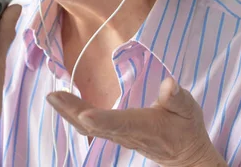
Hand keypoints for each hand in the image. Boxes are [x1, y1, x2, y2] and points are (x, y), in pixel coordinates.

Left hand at [46, 77, 226, 166]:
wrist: (185, 155)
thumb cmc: (186, 129)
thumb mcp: (188, 110)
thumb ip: (177, 98)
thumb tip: (169, 84)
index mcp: (143, 126)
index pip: (119, 123)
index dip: (101, 120)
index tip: (84, 115)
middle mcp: (126, 133)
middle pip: (95, 125)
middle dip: (72, 111)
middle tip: (53, 96)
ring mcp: (118, 136)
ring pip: (88, 127)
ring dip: (69, 113)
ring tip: (52, 98)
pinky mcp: (114, 134)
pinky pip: (90, 127)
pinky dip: (74, 115)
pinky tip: (63, 105)